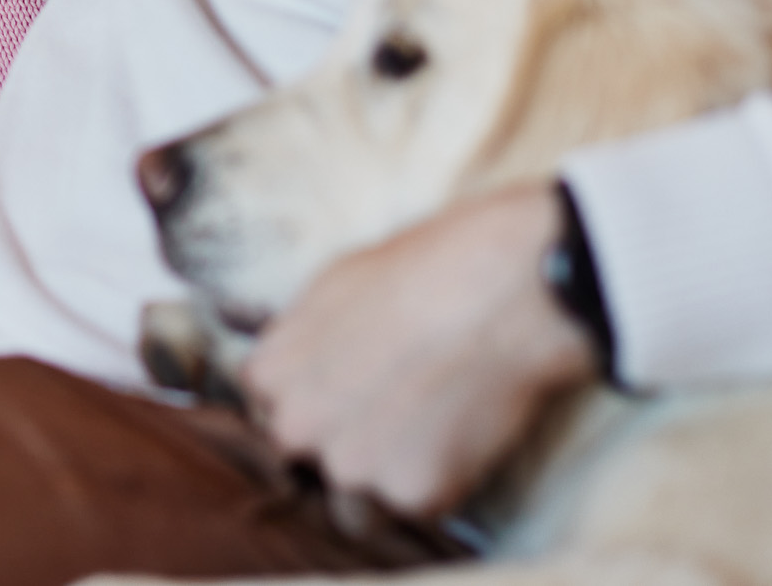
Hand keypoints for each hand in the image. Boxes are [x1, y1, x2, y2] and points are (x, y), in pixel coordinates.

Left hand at [239, 182, 594, 517]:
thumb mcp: (332, 284)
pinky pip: (417, 504)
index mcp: (270, 374)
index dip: (314, 401)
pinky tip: (463, 432)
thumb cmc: (423, 268)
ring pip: (356, 501)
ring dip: (384, 477)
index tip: (350, 391)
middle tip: (395, 412)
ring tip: (430, 427)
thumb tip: (297, 357)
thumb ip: (301, 337)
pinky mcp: (411, 494)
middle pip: (306, 459)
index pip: (270, 410)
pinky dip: (440, 480)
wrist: (501, 288)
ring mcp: (352, 465)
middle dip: (342, 443)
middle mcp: (298, 427)